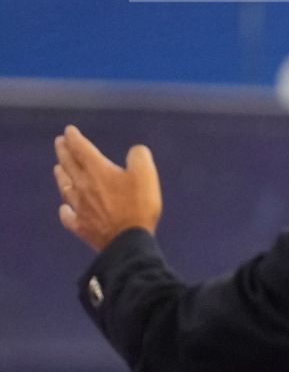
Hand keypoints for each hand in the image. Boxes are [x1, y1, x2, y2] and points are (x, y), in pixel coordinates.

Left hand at [53, 125, 161, 251]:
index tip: (69, 131)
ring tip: (58, 168)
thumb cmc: (138, 205)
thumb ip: (139, 157)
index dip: (74, 138)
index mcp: (97, 171)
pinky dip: (65, 210)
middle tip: (59, 143)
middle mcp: (83, 186)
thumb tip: (135, 151)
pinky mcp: (82, 226)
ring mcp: (80, 207)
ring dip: (61, 175)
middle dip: (64, 152)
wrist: (127, 240)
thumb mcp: (146, 174)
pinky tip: (64, 208)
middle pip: (69, 165)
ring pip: (65, 187)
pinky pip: (68, 216)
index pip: (81, 149)